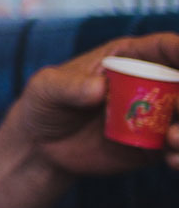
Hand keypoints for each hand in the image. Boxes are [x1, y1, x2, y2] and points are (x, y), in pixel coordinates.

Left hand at [8, 33, 178, 178]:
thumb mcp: (46, 88)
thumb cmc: (44, 104)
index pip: (165, 47)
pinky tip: (170, 160)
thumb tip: (99, 88)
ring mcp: (155, 116)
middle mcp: (149, 84)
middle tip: (176, 109)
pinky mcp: (154, 146)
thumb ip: (68, 86)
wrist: (41, 146)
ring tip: (171, 139)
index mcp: (128, 58)